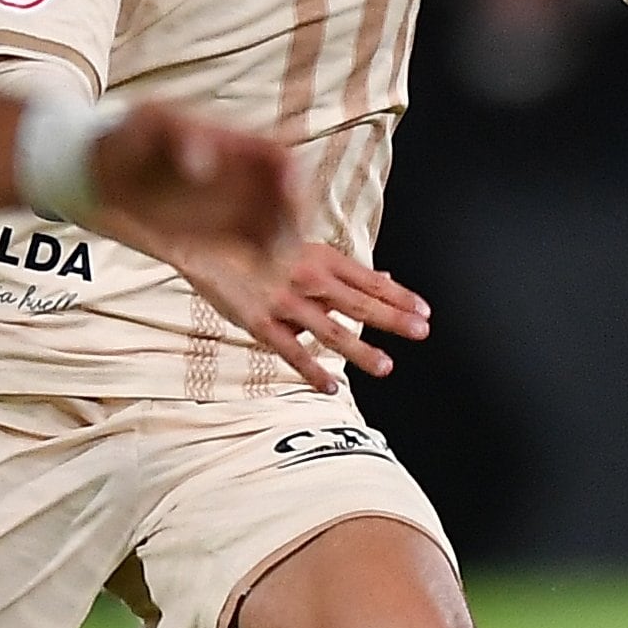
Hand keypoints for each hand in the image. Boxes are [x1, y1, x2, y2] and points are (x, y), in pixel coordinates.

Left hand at [83, 103, 293, 253]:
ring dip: (281, 246)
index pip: (279, 158)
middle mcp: (244, 176)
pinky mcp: (222, 232)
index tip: (289, 200)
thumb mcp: (149, 122)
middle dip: (294, 223)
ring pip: (276, 226)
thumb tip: (201, 166)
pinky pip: (253, 248)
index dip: (293, 179)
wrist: (102, 169)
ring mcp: (235, 205)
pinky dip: (262, 261)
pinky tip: (257, 274)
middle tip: (284, 249)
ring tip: (271, 268)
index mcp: (232, 143)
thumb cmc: (127, 136)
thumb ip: (178, 136)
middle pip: (288, 199)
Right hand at [173, 238, 432, 396]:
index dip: (400, 295)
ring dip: (361, 350)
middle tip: (421, 332)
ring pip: (331, 331)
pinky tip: (330, 386)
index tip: (424, 310)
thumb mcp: (306, 245)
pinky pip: (292, 352)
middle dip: (394, 318)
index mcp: (322, 257)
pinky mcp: (262, 322)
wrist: (204, 241)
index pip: (371, 279)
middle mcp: (309, 278)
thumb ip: (345, 266)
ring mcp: (286, 302)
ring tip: (386, 366)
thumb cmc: (258, 241)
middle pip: (360, 302)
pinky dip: (312, 370)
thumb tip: (387, 275)